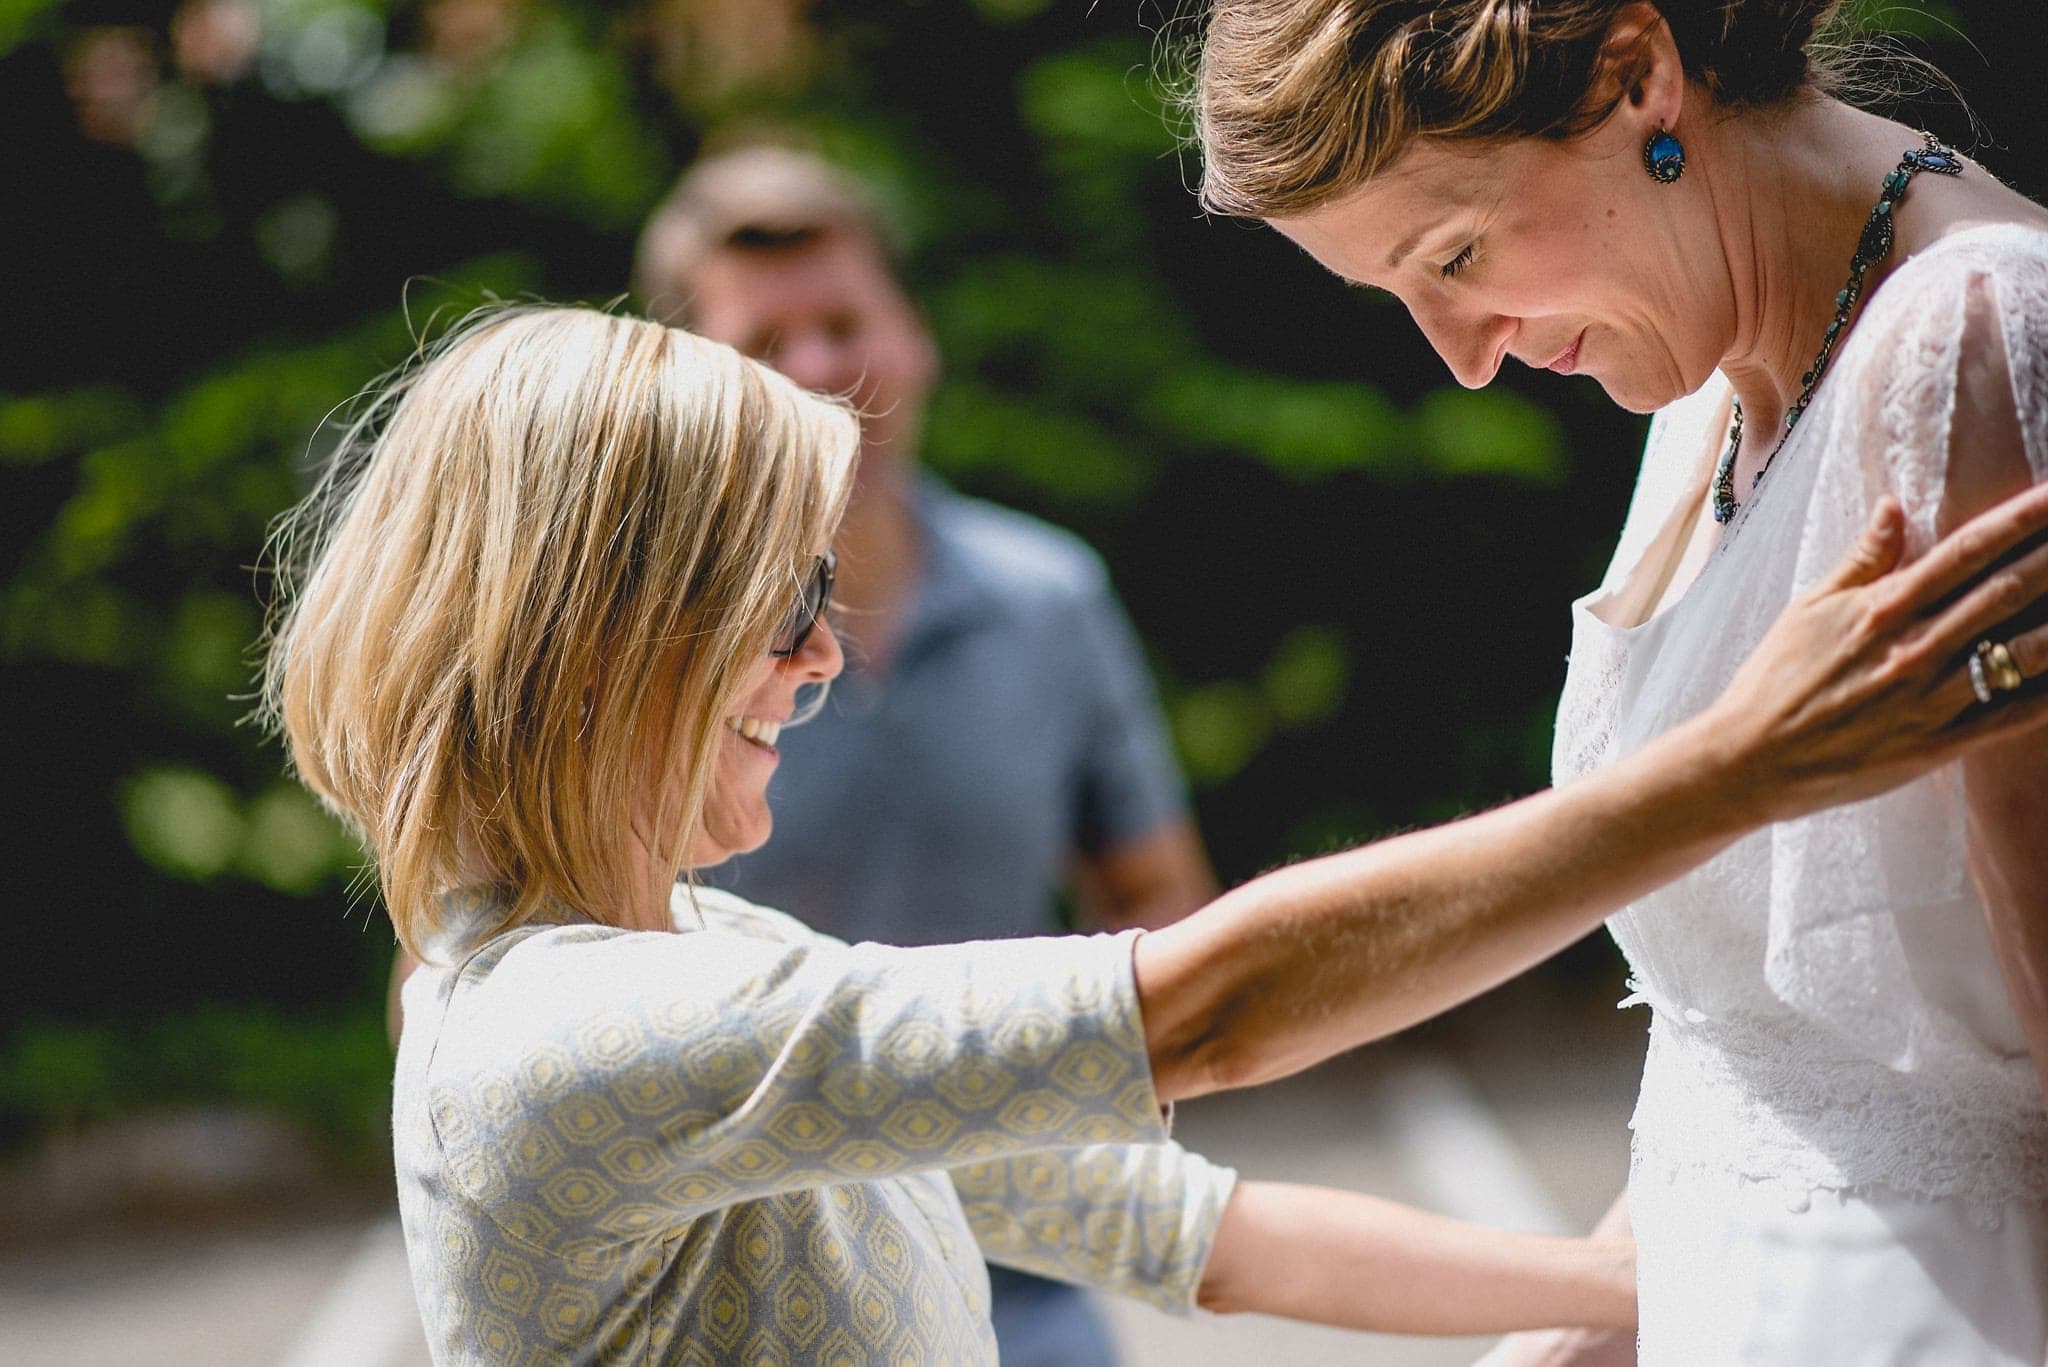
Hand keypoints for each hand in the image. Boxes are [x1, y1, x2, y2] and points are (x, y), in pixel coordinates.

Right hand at [1707, 486, 2047, 824]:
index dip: (2022, 519)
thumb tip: (1895, 506)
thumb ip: (1862, 559)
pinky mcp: (1938, 745)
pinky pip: (2012, 714)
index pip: (1968, 551)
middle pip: (2009, 591)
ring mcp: (1931, 698)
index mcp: (1883, 608)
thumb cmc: (1772, 681)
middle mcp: (1915, 647)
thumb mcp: (1807, 608)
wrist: (1748, 759)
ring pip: (2023, 650)